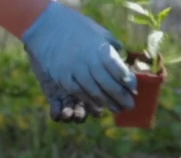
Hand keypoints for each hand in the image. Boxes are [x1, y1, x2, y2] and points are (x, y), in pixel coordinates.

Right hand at [21, 2, 137, 113]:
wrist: (46, 26)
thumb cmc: (77, 28)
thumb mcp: (98, 32)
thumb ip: (113, 46)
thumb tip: (125, 59)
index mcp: (100, 49)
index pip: (120, 71)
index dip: (129, 82)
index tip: (134, 88)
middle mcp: (88, 61)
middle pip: (110, 86)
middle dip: (122, 98)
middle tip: (130, 105)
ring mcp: (74, 71)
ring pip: (95, 93)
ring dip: (109, 103)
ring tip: (117, 108)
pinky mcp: (62, 77)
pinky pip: (79, 94)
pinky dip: (91, 101)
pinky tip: (99, 105)